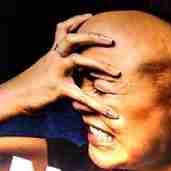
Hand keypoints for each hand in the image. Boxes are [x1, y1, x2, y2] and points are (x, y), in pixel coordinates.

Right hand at [1, 14, 119, 117]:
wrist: (14, 96)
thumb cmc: (33, 85)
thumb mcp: (47, 70)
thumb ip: (62, 65)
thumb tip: (79, 67)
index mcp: (53, 53)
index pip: (63, 30)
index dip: (76, 21)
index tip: (90, 16)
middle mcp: (55, 58)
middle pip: (72, 39)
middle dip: (92, 36)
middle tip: (111, 40)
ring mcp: (56, 72)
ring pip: (79, 60)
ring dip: (100, 65)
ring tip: (117, 73)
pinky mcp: (58, 88)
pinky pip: (82, 97)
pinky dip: (99, 106)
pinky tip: (112, 115)